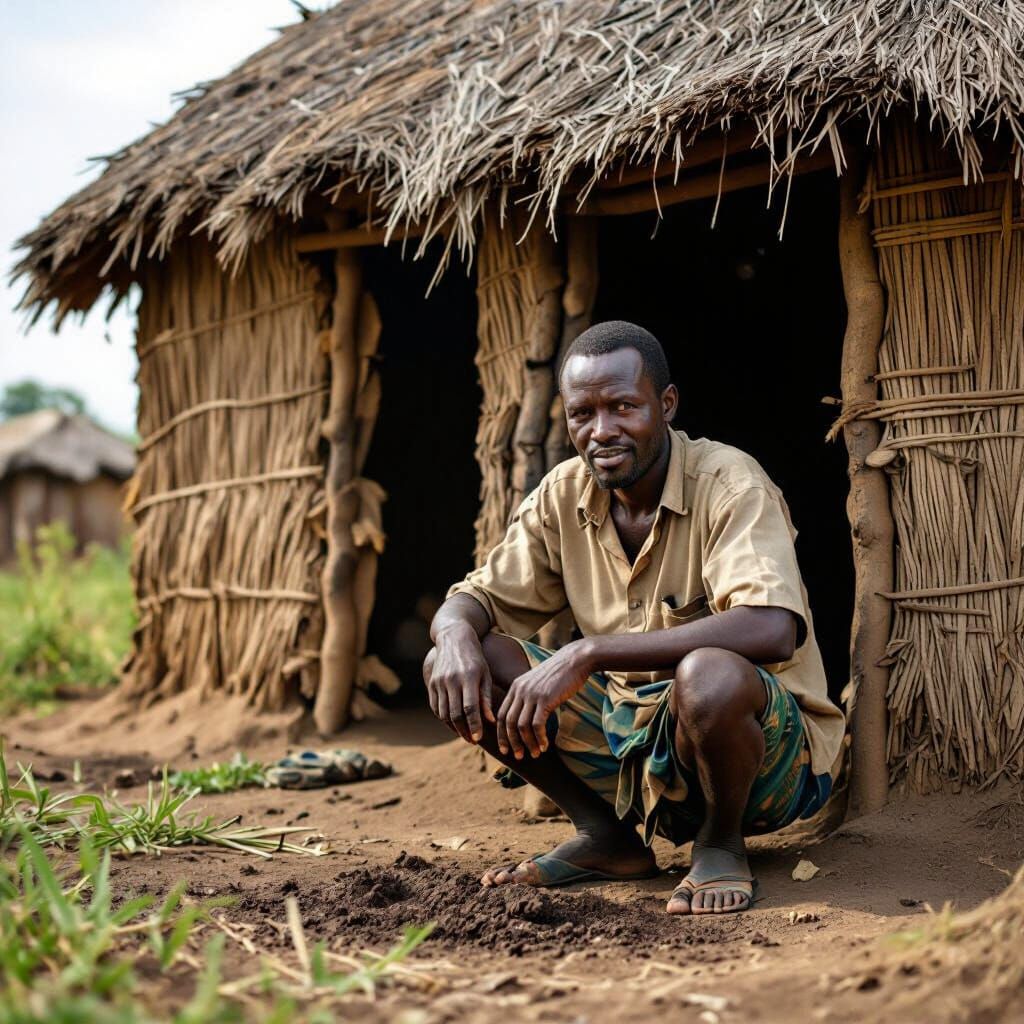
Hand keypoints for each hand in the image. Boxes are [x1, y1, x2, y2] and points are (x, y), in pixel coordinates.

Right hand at [423, 625, 494, 742]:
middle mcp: (451, 680)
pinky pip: (435, 707)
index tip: (478, 738)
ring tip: (465, 734)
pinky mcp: (431, 683)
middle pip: (455, 713)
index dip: (474, 725)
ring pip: (444, 713)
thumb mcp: (485, 674)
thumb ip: (486, 697)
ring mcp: (439, 681)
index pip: (470, 708)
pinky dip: (444, 718)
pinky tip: (454, 724)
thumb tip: (491, 721)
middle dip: (464, 731)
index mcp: (468, 677)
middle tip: (473, 740)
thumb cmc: (475, 658)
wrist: (454, 638)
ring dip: (453, 727)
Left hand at [497, 641, 593, 759]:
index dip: (501, 734)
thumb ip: (529, 696)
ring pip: (521, 726)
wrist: (575, 660)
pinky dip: (539, 738)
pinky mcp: (545, 699)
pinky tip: (545, 745)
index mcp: (516, 687)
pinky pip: (537, 725)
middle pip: (508, 722)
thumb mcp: (537, 683)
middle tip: (517, 757)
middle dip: (511, 742)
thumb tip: (526, 718)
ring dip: (527, 743)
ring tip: (534, 754)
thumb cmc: (559, 674)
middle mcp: (520, 690)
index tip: (505, 749)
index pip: (501, 714)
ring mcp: (532, 694)